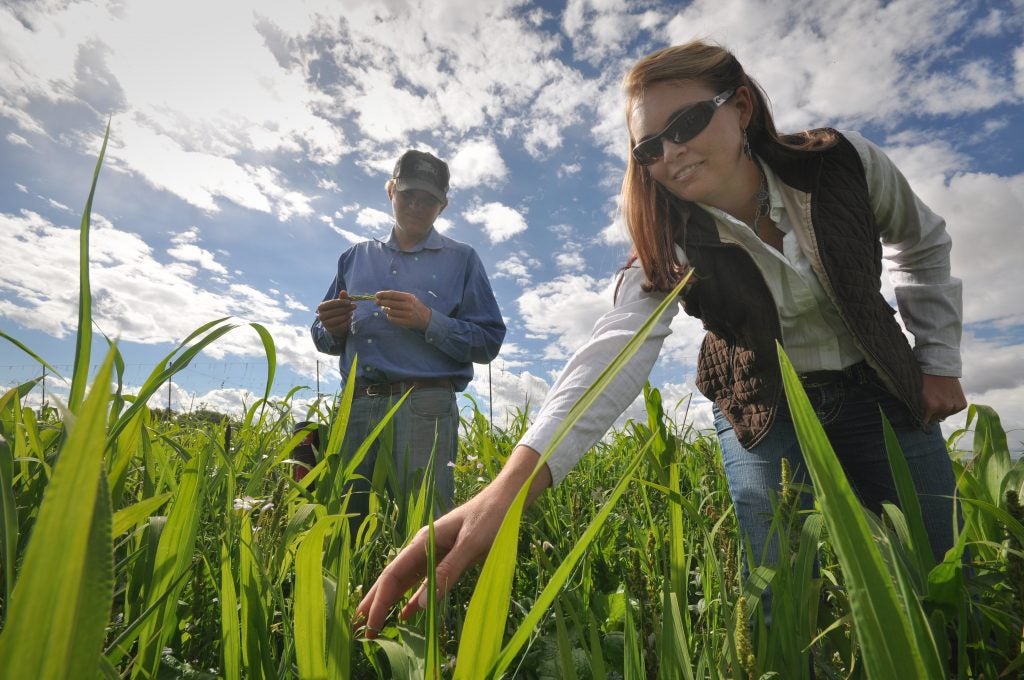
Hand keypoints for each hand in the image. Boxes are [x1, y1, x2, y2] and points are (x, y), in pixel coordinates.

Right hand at [316, 291, 355, 338]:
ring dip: (347, 315)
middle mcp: (321, 316)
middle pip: (335, 311)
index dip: (341, 302)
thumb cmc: (337, 311)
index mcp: (321, 307)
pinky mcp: (331, 330)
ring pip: (338, 319)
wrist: (335, 325)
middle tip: (354, 306)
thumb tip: (343, 291)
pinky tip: (349, 319)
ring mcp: (325, 324)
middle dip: (346, 308)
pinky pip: (341, 325)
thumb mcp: (339, 304)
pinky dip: (347, 322)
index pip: (331, 303)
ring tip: (351, 312)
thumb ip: (342, 297)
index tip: (349, 301)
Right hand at [353, 446, 550, 637]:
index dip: (378, 601)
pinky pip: (423, 582)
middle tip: (359, 630)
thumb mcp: (471, 545)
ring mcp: (433, 554)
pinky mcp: (445, 558)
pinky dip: (412, 598)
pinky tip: (406, 614)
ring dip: (389, 602)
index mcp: (423, 542)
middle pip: (392, 579)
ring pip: (405, 582)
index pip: (392, 575)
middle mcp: (423, 548)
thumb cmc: (490, 519)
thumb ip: (447, 572)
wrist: (506, 500)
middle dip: (375, 603)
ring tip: (374, 624)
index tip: (369, 624)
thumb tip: (420, 605)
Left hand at [376, 290, 431, 330]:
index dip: (383, 294)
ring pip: (390, 311)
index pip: (393, 294)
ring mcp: (407, 314)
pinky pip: (392, 319)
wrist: (426, 318)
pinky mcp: (406, 322)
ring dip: (385, 310)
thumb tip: (382, 296)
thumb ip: (398, 296)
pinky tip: (389, 315)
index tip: (377, 295)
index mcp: (409, 297)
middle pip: (390, 303)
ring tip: (384, 308)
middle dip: (381, 302)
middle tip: (376, 302)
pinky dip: (389, 316)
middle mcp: (408, 305)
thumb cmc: (414, 306)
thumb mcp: (409, 298)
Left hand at [921, 374, 966, 422]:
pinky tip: (946, 398)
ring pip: (945, 415)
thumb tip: (919, 420)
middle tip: (928, 405)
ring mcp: (954, 406)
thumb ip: (918, 407)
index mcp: (931, 406)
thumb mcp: (917, 393)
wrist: (940, 367)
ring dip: (941, 410)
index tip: (917, 421)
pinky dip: (951, 407)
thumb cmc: (925, 379)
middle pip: (935, 419)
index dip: (920, 421)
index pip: (924, 422)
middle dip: (930, 414)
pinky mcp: (962, 404)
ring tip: (938, 399)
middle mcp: (944, 408)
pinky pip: (955, 411)